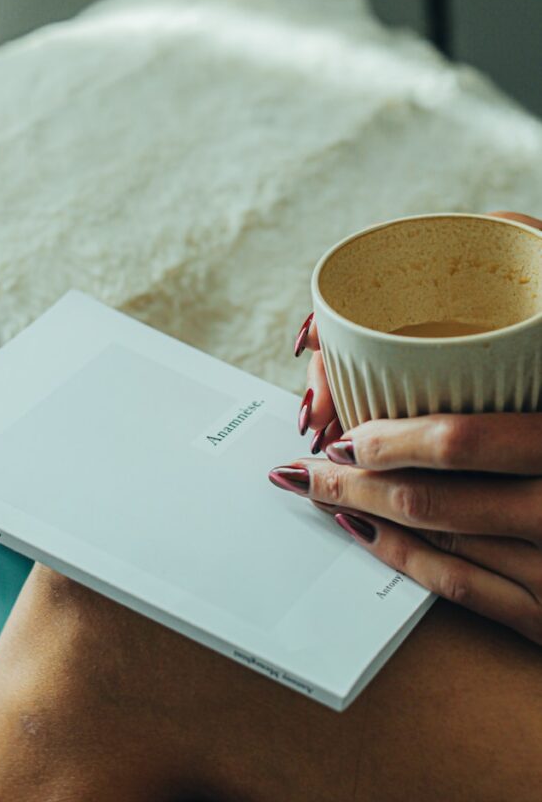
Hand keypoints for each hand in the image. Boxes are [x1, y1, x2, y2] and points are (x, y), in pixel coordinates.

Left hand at [275, 212, 541, 644]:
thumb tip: (479, 234)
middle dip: (353, 484)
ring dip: (368, 518)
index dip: (387, 441)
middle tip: (307, 464)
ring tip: (320, 492)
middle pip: (436, 500)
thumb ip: (537, 259)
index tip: (342, 426)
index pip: (461, 442)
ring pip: (443, 547)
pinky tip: (370, 535)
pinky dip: (407, 563)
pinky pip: (467, 592)